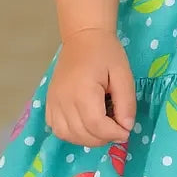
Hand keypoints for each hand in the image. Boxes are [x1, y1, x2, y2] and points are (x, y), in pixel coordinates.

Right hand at [46, 28, 136, 147]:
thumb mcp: (123, 74)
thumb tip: (126, 127)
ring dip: (88, 139)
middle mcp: (64, 100)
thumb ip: (126, 103)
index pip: (97, 125)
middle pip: (82, 134)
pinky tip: (85, 126)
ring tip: (102, 128)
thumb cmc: (106, 53)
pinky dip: (72, 134)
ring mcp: (53, 102)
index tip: (126, 131)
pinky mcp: (49, 103)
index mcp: (83, 91)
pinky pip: (57, 129)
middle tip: (117, 128)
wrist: (82, 38)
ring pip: (68, 135)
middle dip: (103, 138)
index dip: (114, 134)